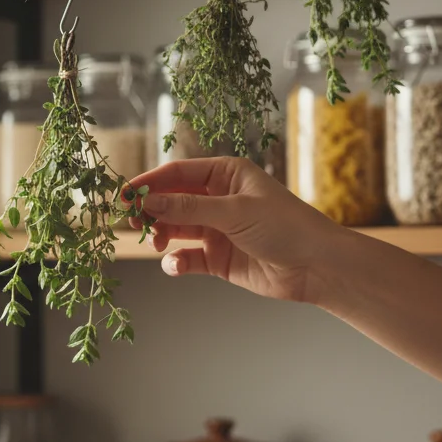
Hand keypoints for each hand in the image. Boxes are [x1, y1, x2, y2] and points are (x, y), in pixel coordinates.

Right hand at [126, 157, 350, 304]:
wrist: (317, 267)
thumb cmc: (286, 227)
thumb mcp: (234, 211)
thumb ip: (188, 208)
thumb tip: (148, 201)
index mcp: (226, 175)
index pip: (177, 173)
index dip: (149, 183)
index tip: (124, 194)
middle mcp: (218, 199)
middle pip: (171, 201)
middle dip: (151, 211)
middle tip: (134, 222)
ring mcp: (217, 229)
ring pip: (174, 228)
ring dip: (160, 235)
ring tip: (156, 242)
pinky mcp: (218, 259)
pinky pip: (186, 257)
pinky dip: (176, 261)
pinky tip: (175, 264)